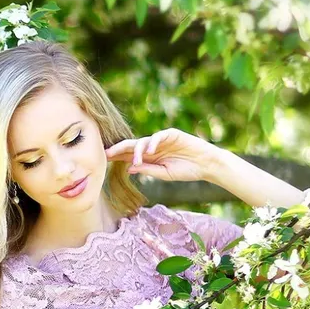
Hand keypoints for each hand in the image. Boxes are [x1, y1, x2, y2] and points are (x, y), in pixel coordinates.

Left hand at [105, 128, 224, 182]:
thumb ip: (147, 169)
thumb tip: (129, 168)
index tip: (103, 160)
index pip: (128, 155)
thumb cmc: (186, 170)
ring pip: (143, 141)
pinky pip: (159, 136)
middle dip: (118, 149)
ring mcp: (161, 140)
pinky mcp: (172, 134)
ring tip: (136, 160)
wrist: (206, 165)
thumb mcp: (164, 174)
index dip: (117, 157)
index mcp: (148, 157)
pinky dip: (153, 142)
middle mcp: (152, 147)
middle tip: (106, 153)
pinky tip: (150, 150)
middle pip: (131, 146)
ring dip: (137, 151)